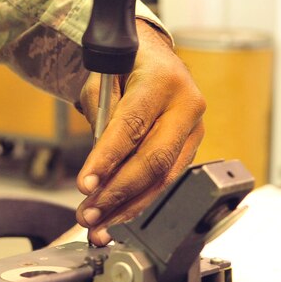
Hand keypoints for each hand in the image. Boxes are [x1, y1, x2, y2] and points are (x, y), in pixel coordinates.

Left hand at [76, 20, 204, 245]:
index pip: (133, 125)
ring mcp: (194, 130)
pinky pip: (165, 181)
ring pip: (162, 178)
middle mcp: (187, 105)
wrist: (153, 56)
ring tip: (98, 225)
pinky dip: (139, 202)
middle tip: (89, 214)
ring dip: (127, 207)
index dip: (108, 159)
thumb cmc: (125, 63)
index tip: (85, 185)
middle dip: (118, 193)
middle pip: (153, 160)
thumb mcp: (102, 76)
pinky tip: (117, 216)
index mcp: (164, 80)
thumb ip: (100, 117)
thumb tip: (98, 168)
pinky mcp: (191, 148)